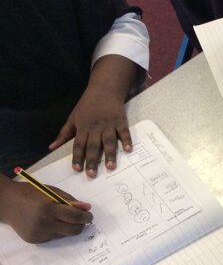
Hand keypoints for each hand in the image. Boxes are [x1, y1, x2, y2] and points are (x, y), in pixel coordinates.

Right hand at [0, 176, 92, 243]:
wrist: (6, 203)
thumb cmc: (31, 193)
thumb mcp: (52, 191)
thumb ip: (70, 200)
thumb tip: (87, 208)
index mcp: (48, 208)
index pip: (76, 217)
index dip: (86, 217)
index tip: (89, 215)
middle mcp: (43, 223)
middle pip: (73, 230)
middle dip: (81, 224)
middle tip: (81, 219)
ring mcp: (38, 234)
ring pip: (65, 235)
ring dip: (68, 227)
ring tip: (61, 218)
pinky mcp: (34, 240)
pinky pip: (54, 238)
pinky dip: (57, 231)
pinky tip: (49, 222)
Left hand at [49, 55, 142, 177]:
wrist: (104, 89)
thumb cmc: (87, 105)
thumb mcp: (72, 118)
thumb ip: (64, 134)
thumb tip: (51, 147)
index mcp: (83, 127)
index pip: (78, 145)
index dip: (77, 157)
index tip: (77, 169)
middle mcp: (95, 127)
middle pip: (93, 146)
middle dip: (93, 161)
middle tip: (92, 175)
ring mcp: (109, 124)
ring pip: (109, 141)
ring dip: (110, 154)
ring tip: (111, 167)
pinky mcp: (120, 121)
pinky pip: (124, 132)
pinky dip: (126, 141)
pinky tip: (128, 150)